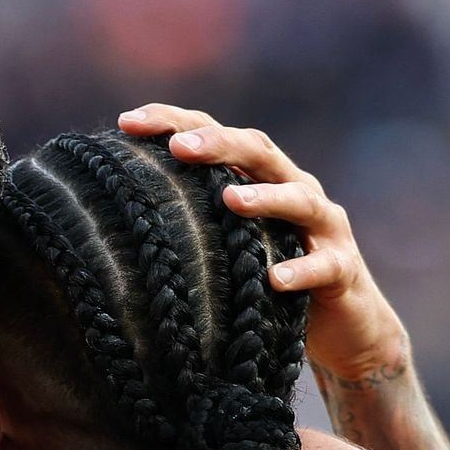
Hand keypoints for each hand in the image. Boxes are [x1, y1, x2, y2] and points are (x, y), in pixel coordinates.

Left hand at [118, 102, 409, 384]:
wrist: (343, 328)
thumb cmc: (266, 282)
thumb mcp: (223, 248)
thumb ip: (186, 225)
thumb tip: (106, 223)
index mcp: (259, 179)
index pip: (216, 136)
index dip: (174, 122)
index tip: (125, 122)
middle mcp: (294, 189)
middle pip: (258, 153)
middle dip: (218, 144)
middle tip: (179, 146)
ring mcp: (323, 227)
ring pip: (298, 200)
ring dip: (264, 198)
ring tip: (231, 200)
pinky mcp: (342, 269)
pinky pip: (323, 266)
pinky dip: (300, 270)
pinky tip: (274, 279)